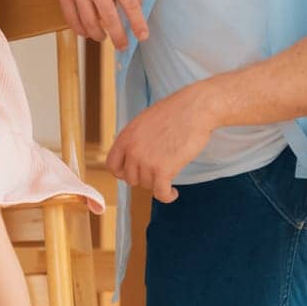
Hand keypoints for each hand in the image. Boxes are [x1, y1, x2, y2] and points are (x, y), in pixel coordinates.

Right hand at [34, 0, 148, 48]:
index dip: (138, 22)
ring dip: (98, 35)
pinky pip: (71, 19)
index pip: (129, 2)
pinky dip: (80, 29)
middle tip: (123, 46)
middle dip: (119, 37)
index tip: (143, 36)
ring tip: (103, 38)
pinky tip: (85, 31)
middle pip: (110, 18)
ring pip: (89, 23)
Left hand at [106, 85, 218, 202]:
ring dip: (158, 183)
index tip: (133, 173)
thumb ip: (136, 139)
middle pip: (131, 179)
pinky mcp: (163, 170)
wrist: (195, 109)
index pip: (112, 165)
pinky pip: (161, 194)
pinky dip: (167, 196)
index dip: (122, 172)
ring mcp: (146, 161)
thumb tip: (134, 156)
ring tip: (169, 175)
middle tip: (157, 172)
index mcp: (126, 136)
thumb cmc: (175, 111)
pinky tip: (173, 192)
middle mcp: (132, 150)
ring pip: (147, 185)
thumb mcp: (145, 122)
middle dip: (143, 178)